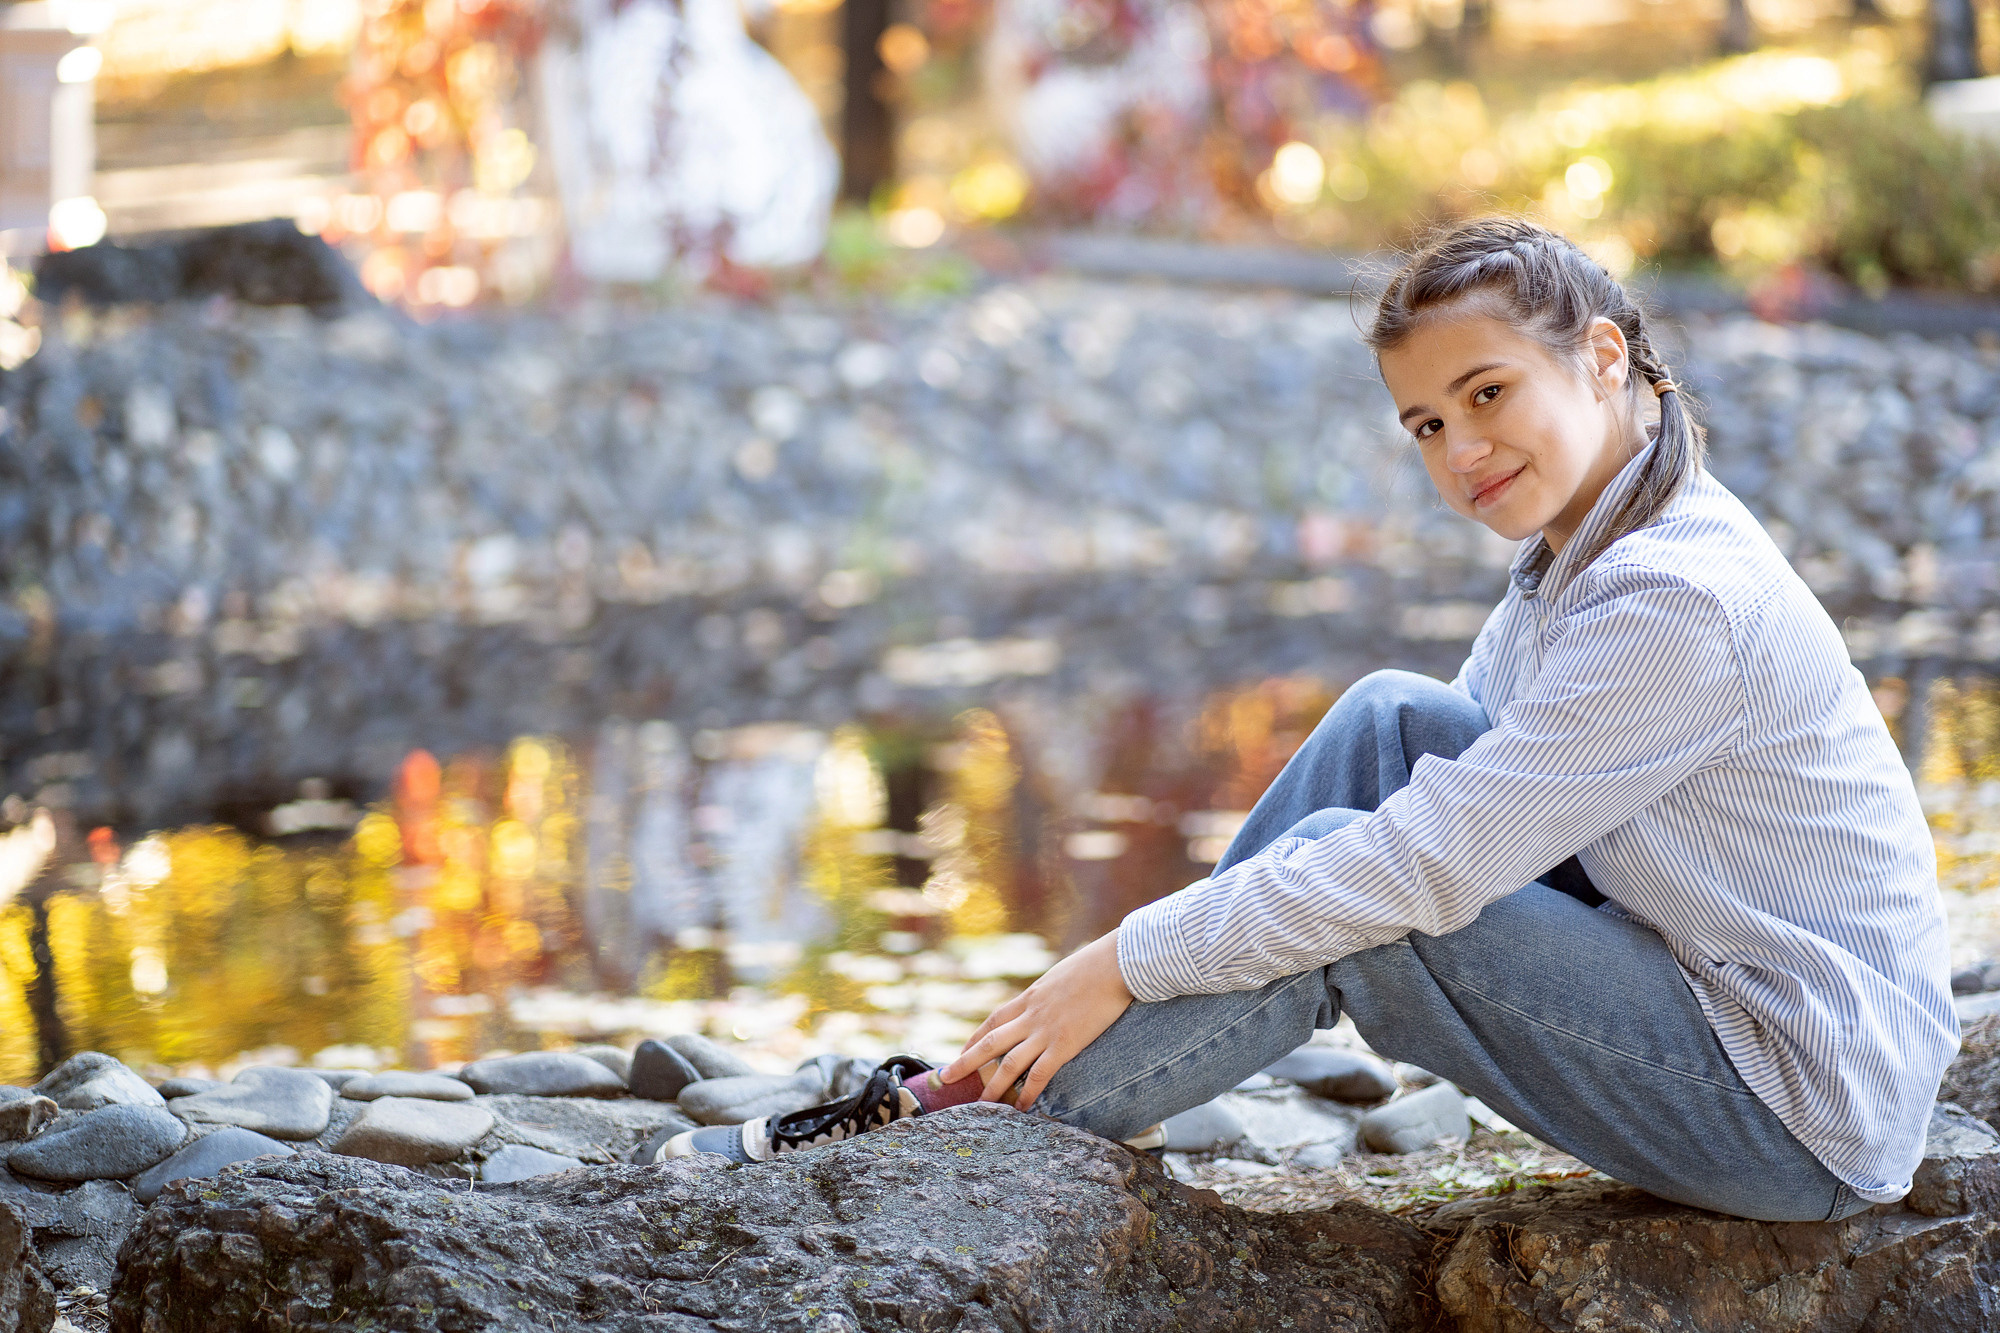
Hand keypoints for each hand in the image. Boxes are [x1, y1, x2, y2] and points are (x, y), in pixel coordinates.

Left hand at [940, 929, 1132, 1111]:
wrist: (1114, 964)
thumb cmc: (1095, 964)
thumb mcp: (1062, 976)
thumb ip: (1051, 992)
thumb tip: (1052, 998)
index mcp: (1029, 997)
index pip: (993, 1020)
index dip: (975, 1038)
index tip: (962, 1051)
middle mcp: (1031, 1015)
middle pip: (990, 1043)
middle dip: (965, 1062)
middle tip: (944, 1078)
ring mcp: (1046, 1031)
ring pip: (1009, 1063)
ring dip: (992, 1085)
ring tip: (980, 1104)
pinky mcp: (1065, 1044)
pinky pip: (1040, 1074)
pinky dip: (1028, 1092)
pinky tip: (1021, 1108)